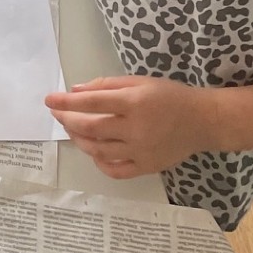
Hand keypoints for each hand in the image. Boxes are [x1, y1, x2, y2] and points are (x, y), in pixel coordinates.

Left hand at [46, 73, 219, 176]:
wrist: (203, 121)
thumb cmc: (170, 96)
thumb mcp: (140, 81)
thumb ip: (108, 85)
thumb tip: (76, 91)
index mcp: (134, 102)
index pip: (92, 102)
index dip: (66, 102)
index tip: (49, 100)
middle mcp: (136, 128)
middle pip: (91, 128)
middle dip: (68, 120)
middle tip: (58, 114)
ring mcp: (140, 151)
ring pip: (98, 150)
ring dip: (79, 139)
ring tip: (72, 129)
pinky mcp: (146, 167)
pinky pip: (115, 170)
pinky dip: (99, 162)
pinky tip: (93, 151)